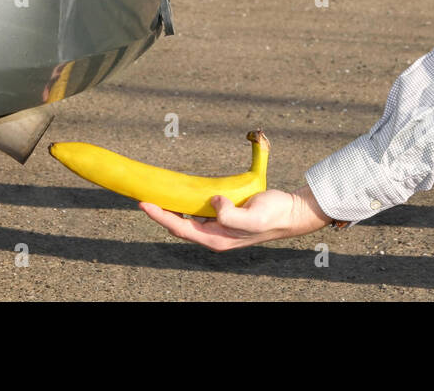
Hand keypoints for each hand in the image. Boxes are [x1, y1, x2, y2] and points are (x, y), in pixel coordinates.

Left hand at [139, 187, 332, 251]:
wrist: (290, 212)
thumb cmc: (273, 214)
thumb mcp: (253, 217)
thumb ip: (231, 216)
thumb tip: (214, 203)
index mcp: (217, 239)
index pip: (180, 228)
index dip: (160, 216)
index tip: (144, 203)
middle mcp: (214, 236)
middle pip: (178, 225)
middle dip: (159, 212)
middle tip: (143, 195)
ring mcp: (217, 228)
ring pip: (186, 219)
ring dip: (171, 208)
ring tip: (156, 194)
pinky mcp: (222, 217)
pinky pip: (197, 212)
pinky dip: (185, 203)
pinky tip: (180, 194)